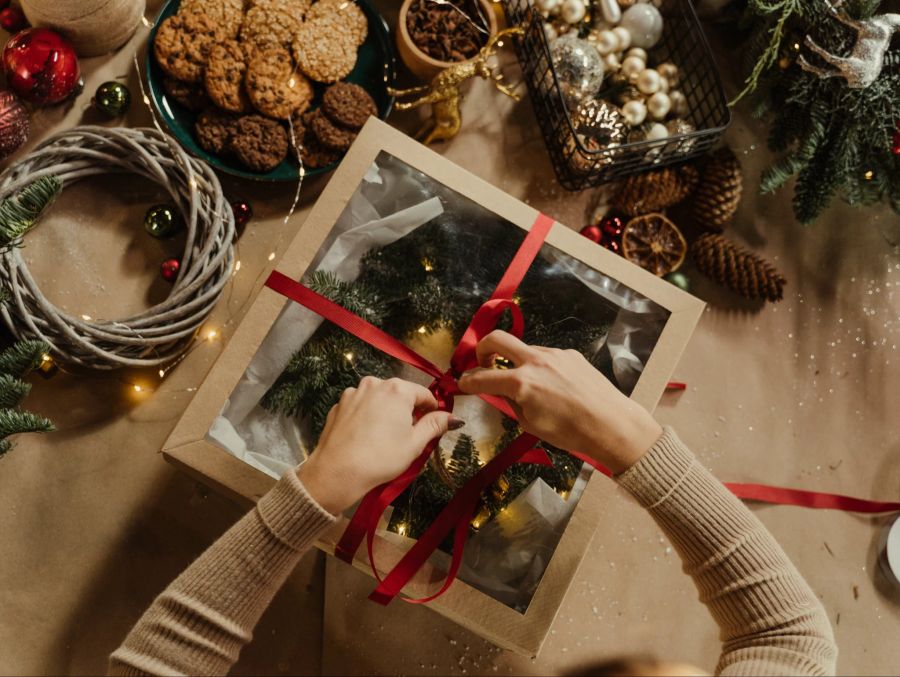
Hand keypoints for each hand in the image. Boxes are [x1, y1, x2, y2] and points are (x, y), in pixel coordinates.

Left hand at [297, 377, 462, 513]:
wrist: (336, 472)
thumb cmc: (381, 458)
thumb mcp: (414, 444)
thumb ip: (435, 425)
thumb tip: (453, 417)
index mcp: (397, 389)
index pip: (424, 394)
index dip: (432, 410)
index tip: (433, 426)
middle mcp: (374, 383)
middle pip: (400, 394)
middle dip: (407, 411)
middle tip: (408, 436)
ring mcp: (353, 392)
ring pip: (378, 399)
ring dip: (386, 412)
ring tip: (384, 438)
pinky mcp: (338, 405)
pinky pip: (360, 407)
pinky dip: (366, 417)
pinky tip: (365, 437)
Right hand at [457, 331, 661, 473]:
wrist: (611, 424)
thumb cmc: (570, 432)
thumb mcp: (530, 423)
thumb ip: (509, 403)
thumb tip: (498, 392)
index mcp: (521, 382)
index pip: (481, 377)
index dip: (466, 381)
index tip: (462, 383)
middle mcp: (535, 361)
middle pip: (496, 339)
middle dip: (481, 349)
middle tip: (482, 364)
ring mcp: (554, 354)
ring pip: (524, 350)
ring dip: (516, 362)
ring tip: (527, 386)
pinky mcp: (570, 354)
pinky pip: (546, 357)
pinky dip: (539, 368)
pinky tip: (553, 387)